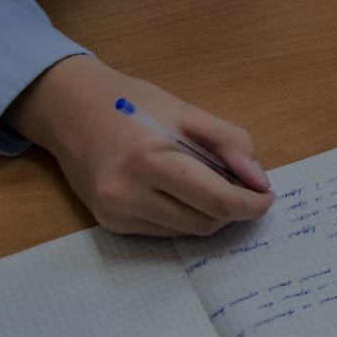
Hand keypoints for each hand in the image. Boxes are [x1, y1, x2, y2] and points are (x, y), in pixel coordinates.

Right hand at [7, 55, 273, 236]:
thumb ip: (231, 143)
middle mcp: (128, 193)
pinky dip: (183, 216)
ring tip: (203, 182)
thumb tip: (258, 182)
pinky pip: (166, 232)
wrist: (69, 110)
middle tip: (238, 185)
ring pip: (189, 232)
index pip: (218, 200)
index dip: (251, 204)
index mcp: (151, 160)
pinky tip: (175, 190)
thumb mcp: (188, 111)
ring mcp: (116, 213)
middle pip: (207, 222)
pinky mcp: (110, 224)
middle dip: (232, 208)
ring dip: (209, 214)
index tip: (266, 197)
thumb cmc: (133, 104)